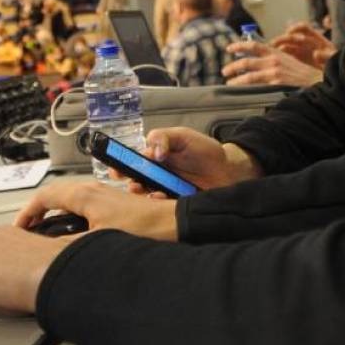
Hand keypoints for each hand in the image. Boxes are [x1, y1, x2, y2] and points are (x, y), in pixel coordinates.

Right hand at [14, 179, 179, 239]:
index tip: (18, 227)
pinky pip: (80, 200)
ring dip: (52, 210)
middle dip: (37, 210)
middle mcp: (92, 189)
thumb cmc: (145, 229)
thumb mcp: (100, 240)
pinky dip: (67, 211)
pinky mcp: (112, 201)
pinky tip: (70, 227)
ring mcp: (103, 193)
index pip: (45, 197)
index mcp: (84, 195)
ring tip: (43, 227)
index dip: (28, 212)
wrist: (174, 224)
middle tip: (26, 227)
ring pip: (68, 196)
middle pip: (54, 193)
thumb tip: (51, 253)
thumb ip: (72, 244)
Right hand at [112, 127, 260, 193]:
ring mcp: (166, 190)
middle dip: (128, 183)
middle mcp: (158, 175)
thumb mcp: (184, 136)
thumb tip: (152, 152)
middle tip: (129, 183)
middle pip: (135, 180)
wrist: (229, 171)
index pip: (133, 161)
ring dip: (141, 194)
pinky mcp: (175, 204)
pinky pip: (161, 207)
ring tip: (143, 191)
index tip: (116, 169)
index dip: (121, 165)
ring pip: (145, 196)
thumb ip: (165, 137)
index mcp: (156, 158)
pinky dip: (157, 203)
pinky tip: (160, 198)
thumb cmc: (206, 151)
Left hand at [223, 40, 323, 87]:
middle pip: (246, 61)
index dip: (239, 45)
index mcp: (276, 52)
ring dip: (236, 80)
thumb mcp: (289, 60)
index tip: (229, 48)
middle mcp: (273, 60)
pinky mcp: (276, 84)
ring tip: (229, 83)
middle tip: (225, 71)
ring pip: (248, 75)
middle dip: (233, 66)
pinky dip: (246, 89)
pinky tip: (241, 93)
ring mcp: (274, 72)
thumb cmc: (303, 74)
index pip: (254, 45)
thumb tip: (260, 62)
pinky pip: (256, 86)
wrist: (317, 82)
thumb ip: (275, 59)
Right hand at [271, 23, 335, 69]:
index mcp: (316, 39)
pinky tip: (274, 61)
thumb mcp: (333, 59)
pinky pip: (285, 57)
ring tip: (271, 52)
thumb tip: (316, 54)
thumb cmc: (334, 64)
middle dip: (281, 39)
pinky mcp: (296, 60)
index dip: (295, 28)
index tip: (290, 32)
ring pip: (286, 46)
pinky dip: (279, 57)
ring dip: (277, 48)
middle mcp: (306, 43)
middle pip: (291, 37)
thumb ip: (326, 56)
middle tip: (273, 43)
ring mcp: (300, 51)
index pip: (304, 29)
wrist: (334, 75)